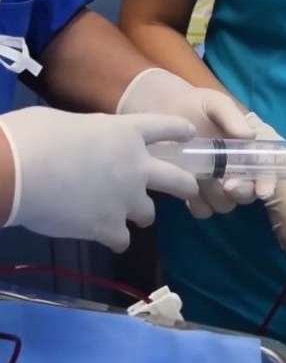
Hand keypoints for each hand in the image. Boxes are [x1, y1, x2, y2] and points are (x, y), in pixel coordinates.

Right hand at [0, 106, 197, 251]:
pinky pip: (123, 239)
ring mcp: (126, 198)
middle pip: (178, 179)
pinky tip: (103, 235)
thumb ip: (93, 135)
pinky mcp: (108, 226)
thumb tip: (89, 145)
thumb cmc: (34, 136)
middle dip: (187, 186)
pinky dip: (115, 237)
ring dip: (140, 214)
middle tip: (190, 189)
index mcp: (125, 133)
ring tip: (126, 216)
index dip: (179, 130)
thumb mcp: (69, 123)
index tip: (191, 134)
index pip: (164, 127)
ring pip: (149, 213)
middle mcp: (136, 166)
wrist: (14, 172)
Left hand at [117, 68, 257, 218]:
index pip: (266, 171)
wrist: (163, 110)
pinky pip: (201, 210)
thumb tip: (250, 136)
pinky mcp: (194, 193)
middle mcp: (236, 171)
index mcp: (247, 152)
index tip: (262, 191)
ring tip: (203, 179)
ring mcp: (215, 185)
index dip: (267, 183)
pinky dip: (196, 203)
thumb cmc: (196, 105)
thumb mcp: (216, 104)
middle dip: (241, 192)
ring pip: (224, 205)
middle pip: (247, 194)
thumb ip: (232, 117)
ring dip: (217, 197)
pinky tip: (187, 186)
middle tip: (228, 184)